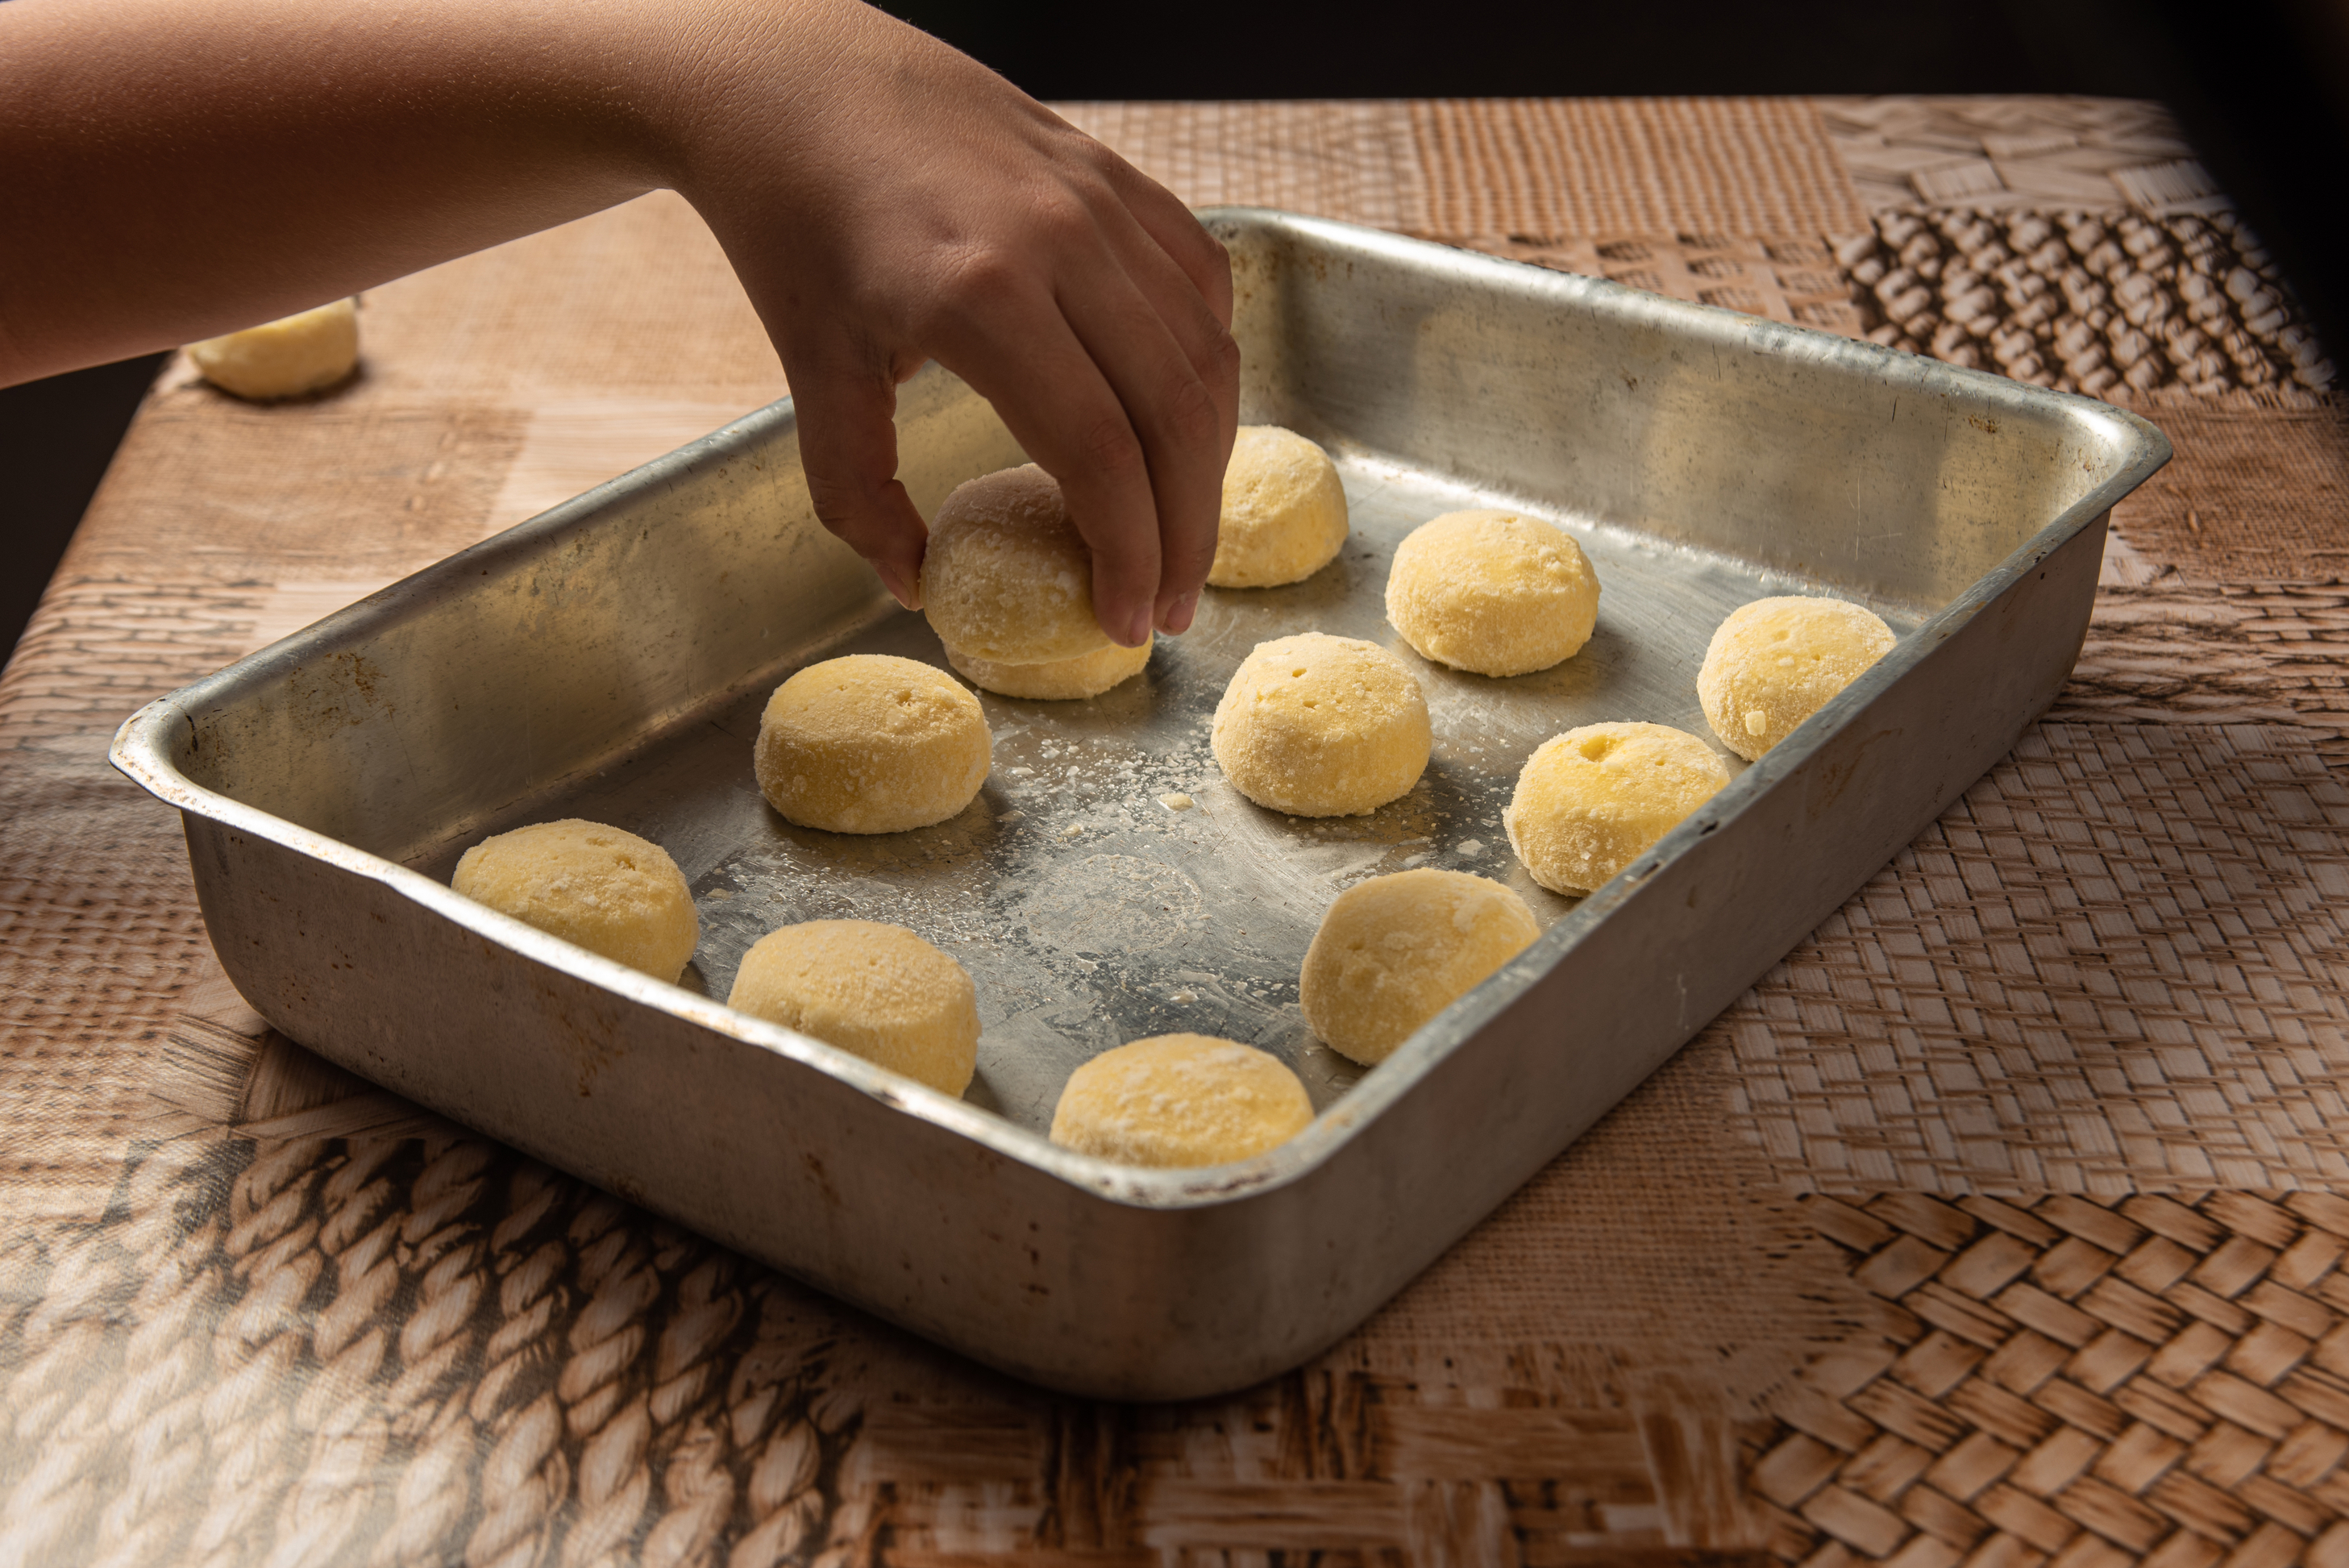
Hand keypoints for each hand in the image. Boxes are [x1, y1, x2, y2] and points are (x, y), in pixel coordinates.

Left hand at [666, 0, 1238, 644]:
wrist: (793, 79)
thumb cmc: (793, 227)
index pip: (1100, 453)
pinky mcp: (1115, 174)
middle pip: (1175, 414)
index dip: (1129, 552)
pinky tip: (1182, 420)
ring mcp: (1099, 199)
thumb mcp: (809, 370)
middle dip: (1188, 531)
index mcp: (980, 296)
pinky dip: (1208, 362)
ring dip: (1208, 458)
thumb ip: (855, 491)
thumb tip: (913, 584)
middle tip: (1172, 606)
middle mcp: (1061, 241)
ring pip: (1205, 351)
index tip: (1125, 623)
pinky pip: (1199, 282)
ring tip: (1182, 530)